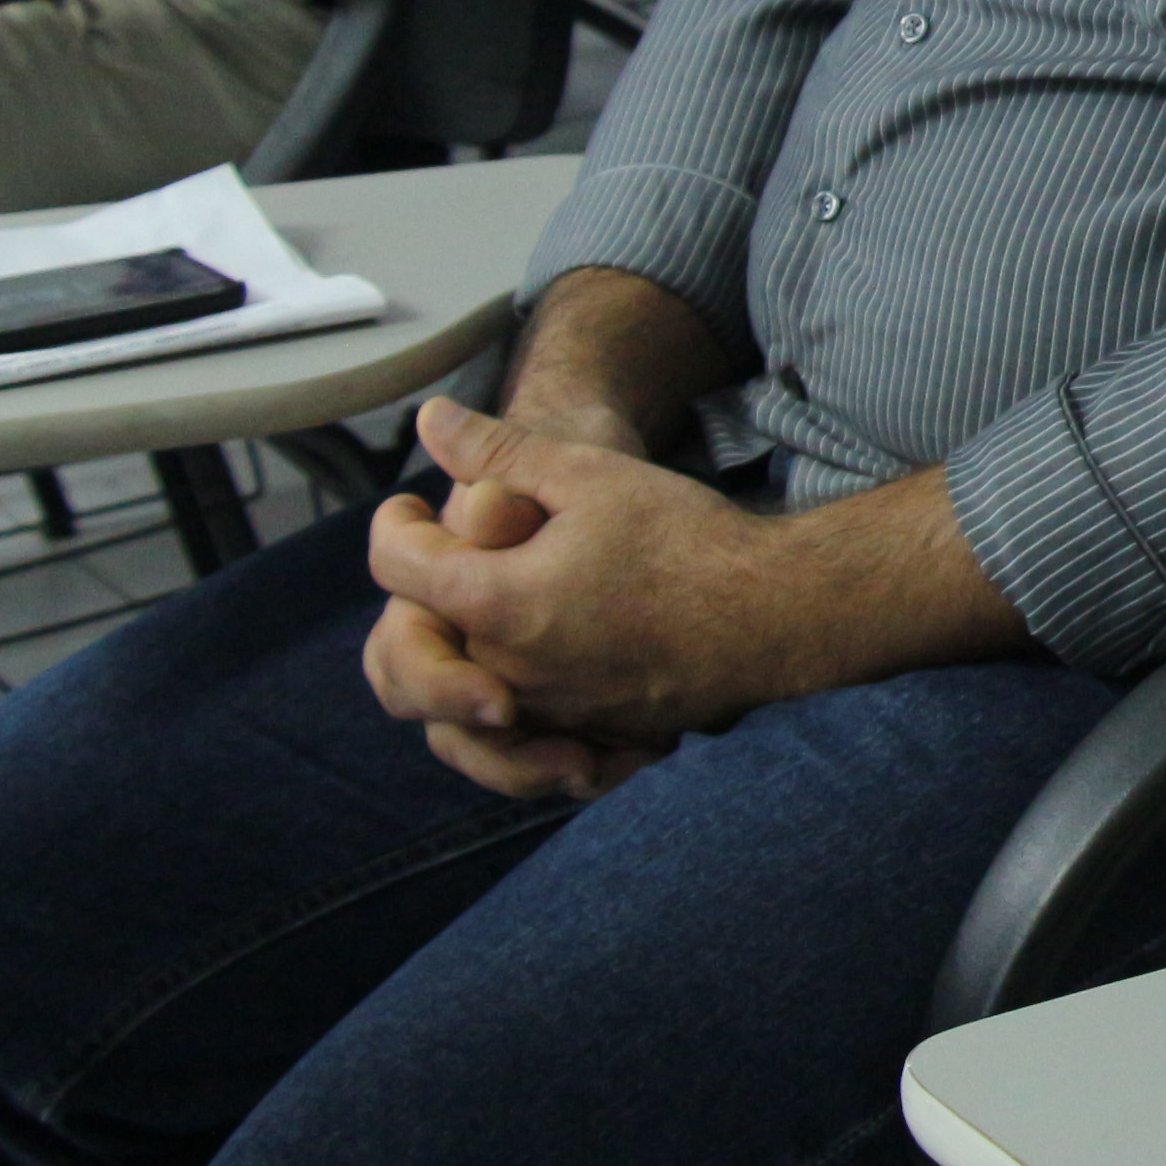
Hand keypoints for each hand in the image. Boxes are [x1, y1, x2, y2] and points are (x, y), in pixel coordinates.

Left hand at [361, 394, 1005, 788]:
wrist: (775, 613)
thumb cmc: (685, 537)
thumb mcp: (589, 473)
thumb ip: (498, 451)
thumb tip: (429, 420)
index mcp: (499, 602)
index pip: (398, 569)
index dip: (391, 526)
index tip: (407, 505)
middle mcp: (510, 672)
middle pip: (406, 652)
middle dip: (406, 603)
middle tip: (430, 560)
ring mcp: (548, 715)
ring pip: (449, 710)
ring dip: (442, 664)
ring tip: (465, 618)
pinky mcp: (584, 738)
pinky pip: (510, 745)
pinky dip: (496, 717)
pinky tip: (518, 677)